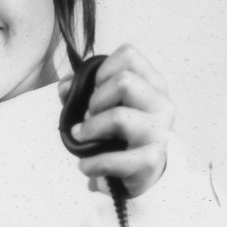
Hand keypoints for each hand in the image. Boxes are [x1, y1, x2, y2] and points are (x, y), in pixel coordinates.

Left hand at [56, 44, 174, 200]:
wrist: (145, 170)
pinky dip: (91, 164)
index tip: (95, 90)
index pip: (128, 55)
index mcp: (153, 84)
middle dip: (96, 100)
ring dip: (90, 129)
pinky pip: (113, 158)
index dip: (103, 71)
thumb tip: (65, 88)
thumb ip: (84, 91)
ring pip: (118, 117)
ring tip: (82, 138)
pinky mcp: (150, 161)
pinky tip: (86, 165)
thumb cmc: (124, 131)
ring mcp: (159, 133)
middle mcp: (161, 104)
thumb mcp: (108, 104)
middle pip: (123, 82)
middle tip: (89, 116)